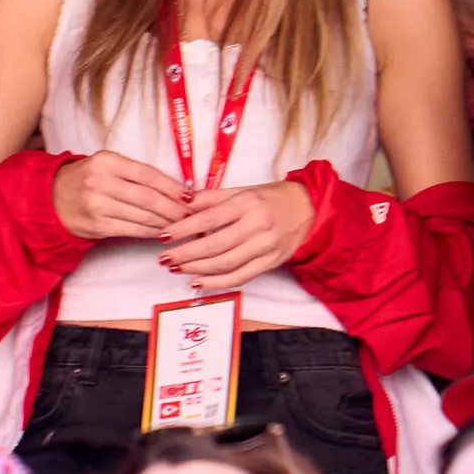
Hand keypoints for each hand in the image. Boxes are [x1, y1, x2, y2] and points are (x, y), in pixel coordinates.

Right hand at [52, 150, 192, 239]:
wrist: (52, 198)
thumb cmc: (86, 179)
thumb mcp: (107, 165)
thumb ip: (136, 173)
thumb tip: (176, 189)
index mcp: (106, 161)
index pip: (148, 174)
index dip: (172, 187)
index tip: (190, 196)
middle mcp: (100, 181)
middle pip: (148, 198)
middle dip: (174, 209)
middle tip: (191, 215)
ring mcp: (97, 205)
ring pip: (142, 216)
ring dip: (166, 223)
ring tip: (181, 225)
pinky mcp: (97, 225)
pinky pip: (132, 230)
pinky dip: (150, 232)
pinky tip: (161, 232)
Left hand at [159, 182, 315, 290]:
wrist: (310, 210)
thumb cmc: (272, 197)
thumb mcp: (242, 190)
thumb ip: (212, 198)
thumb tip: (182, 201)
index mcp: (246, 204)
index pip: (208, 219)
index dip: (183, 229)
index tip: (163, 235)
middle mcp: (256, 226)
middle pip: (214, 244)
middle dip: (185, 253)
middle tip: (165, 257)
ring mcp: (265, 247)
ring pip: (226, 263)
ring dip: (197, 269)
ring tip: (177, 268)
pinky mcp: (271, 263)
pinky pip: (241, 276)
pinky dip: (218, 282)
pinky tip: (199, 282)